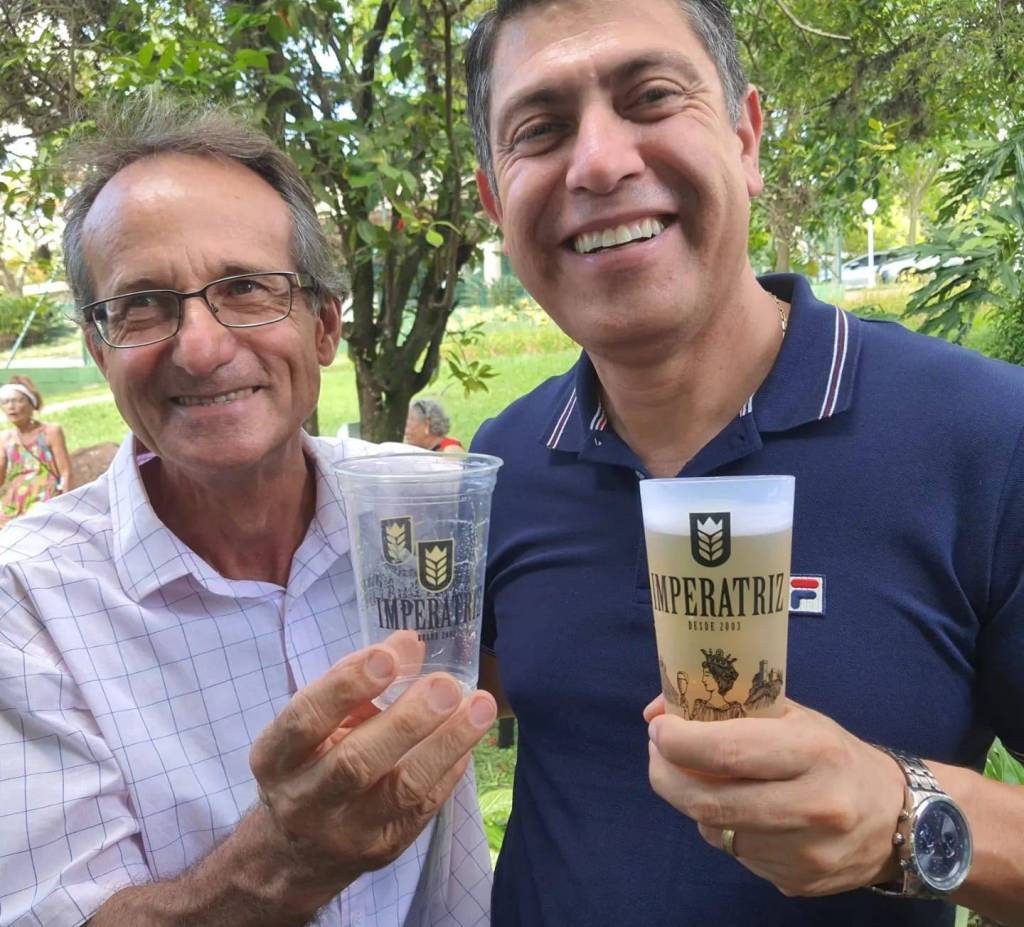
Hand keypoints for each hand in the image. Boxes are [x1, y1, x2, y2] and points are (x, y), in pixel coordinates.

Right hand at [249, 631, 496, 903]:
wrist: (296, 853)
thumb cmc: (309, 764)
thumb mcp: (314, 723)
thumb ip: (356, 680)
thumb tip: (409, 643)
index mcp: (276, 758)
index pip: (305, 720)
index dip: (346, 686)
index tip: (386, 657)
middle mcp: (305, 800)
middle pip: (356, 762)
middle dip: (407, 720)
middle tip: (445, 685)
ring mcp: (346, 831)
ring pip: (402, 789)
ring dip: (447, 742)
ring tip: (480, 706)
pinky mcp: (385, 847)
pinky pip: (426, 805)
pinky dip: (452, 764)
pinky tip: (471, 735)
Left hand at [645, 697, 904, 896]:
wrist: (900, 820)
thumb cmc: (835, 754)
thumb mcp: (795, 717)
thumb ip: (731, 710)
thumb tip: (658, 710)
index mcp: (814, 753)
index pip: (727, 752)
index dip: (679, 742)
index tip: (659, 727)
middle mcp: (813, 807)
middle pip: (709, 802)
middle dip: (666, 775)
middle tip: (658, 754)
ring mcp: (806, 854)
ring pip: (716, 831)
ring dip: (693, 801)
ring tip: (699, 775)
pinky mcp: (798, 884)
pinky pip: (737, 854)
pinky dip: (724, 827)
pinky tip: (739, 808)